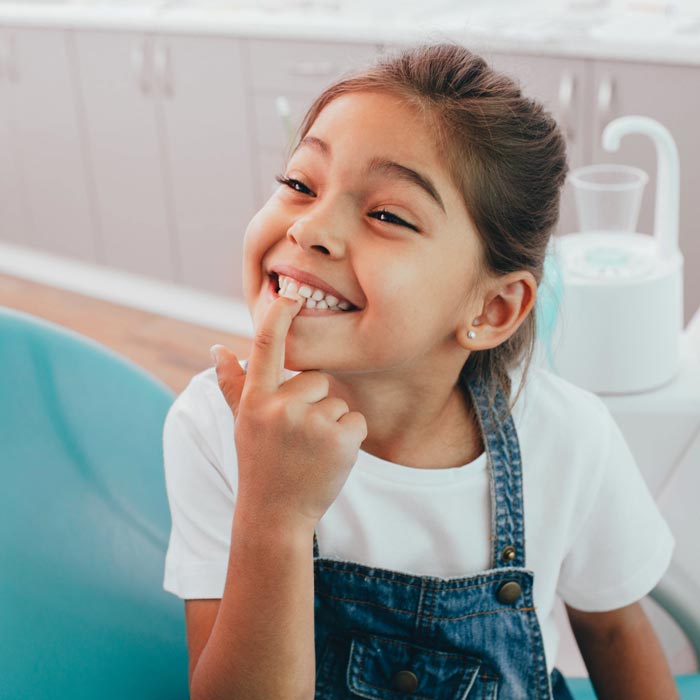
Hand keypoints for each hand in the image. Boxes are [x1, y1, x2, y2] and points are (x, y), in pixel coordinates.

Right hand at [211, 294, 366, 529]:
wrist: (276, 516)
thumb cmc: (260, 463)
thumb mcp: (242, 423)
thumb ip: (233, 384)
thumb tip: (217, 348)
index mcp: (255, 399)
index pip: (265, 346)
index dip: (279, 315)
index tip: (290, 292)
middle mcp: (280, 407)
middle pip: (317, 378)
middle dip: (314, 403)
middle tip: (298, 437)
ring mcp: (310, 423)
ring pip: (337, 401)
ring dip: (331, 424)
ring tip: (310, 452)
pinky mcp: (339, 440)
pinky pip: (356, 420)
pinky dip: (349, 438)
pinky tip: (329, 459)